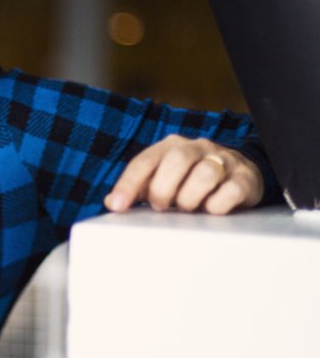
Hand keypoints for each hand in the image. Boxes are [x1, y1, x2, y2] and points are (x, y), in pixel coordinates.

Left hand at [103, 136, 263, 215]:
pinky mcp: (245, 178)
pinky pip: (230, 191)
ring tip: (188, 209)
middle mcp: (198, 148)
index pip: (145, 161)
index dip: (129, 184)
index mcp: (172, 146)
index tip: (117, 206)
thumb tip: (112, 201)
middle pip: (177, 160)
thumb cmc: (192, 180)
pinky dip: (216, 206)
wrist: (241, 173)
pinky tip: (211, 211)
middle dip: (163, 189)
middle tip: (162, 207)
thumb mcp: (164, 181)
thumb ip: (139, 189)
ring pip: (205, 174)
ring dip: (190, 199)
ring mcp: (224, 160)